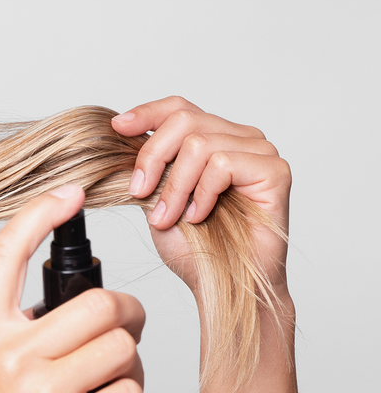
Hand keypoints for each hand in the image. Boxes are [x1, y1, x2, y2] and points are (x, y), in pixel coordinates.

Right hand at [0, 185, 144, 392]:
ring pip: (123, 347)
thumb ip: (4, 342)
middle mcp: (7, 356)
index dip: (42, 214)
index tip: (71, 193)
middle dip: (127, 319)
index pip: (6, 255)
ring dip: (131, 371)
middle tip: (124, 340)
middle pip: (100, 303)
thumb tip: (61, 318)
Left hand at [111, 96, 290, 290]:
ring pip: (200, 144)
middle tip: (139, 193)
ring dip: (176, 186)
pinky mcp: (275, 170)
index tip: (118, 127)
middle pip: (185, 120)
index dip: (147, 113)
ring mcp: (260, 152)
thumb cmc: (195, 246)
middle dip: (153, 157)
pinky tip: (199, 216)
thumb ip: (147, 168)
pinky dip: (202, 193)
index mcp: (212, 139)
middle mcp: (239, 138)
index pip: (179, 108)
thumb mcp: (156, 200)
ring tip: (169, 218)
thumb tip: (119, 137)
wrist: (225, 284)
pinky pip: (223, 164)